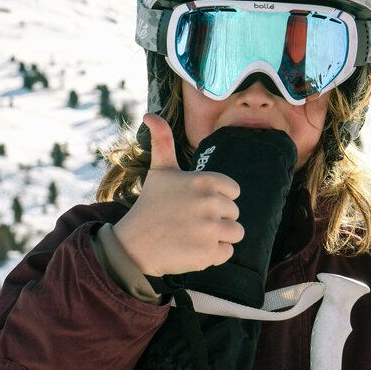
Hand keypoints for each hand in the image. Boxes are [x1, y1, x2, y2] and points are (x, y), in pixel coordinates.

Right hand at [113, 115, 242, 276]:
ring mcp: (210, 229)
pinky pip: (227, 253)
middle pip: (234, 213)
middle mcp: (210, 203)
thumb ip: (162, 140)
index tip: (194, 204)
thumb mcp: (159, 170)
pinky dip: (213, 255)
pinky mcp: (209, 253)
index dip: (216, 199)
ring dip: (218, 237)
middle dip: (216, 219)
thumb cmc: (150, 205)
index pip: (233, 191)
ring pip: (235, 233)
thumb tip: (150, 114)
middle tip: (189, 222)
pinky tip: (192, 249)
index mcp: (205, 181)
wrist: (135, 244)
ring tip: (193, 235)